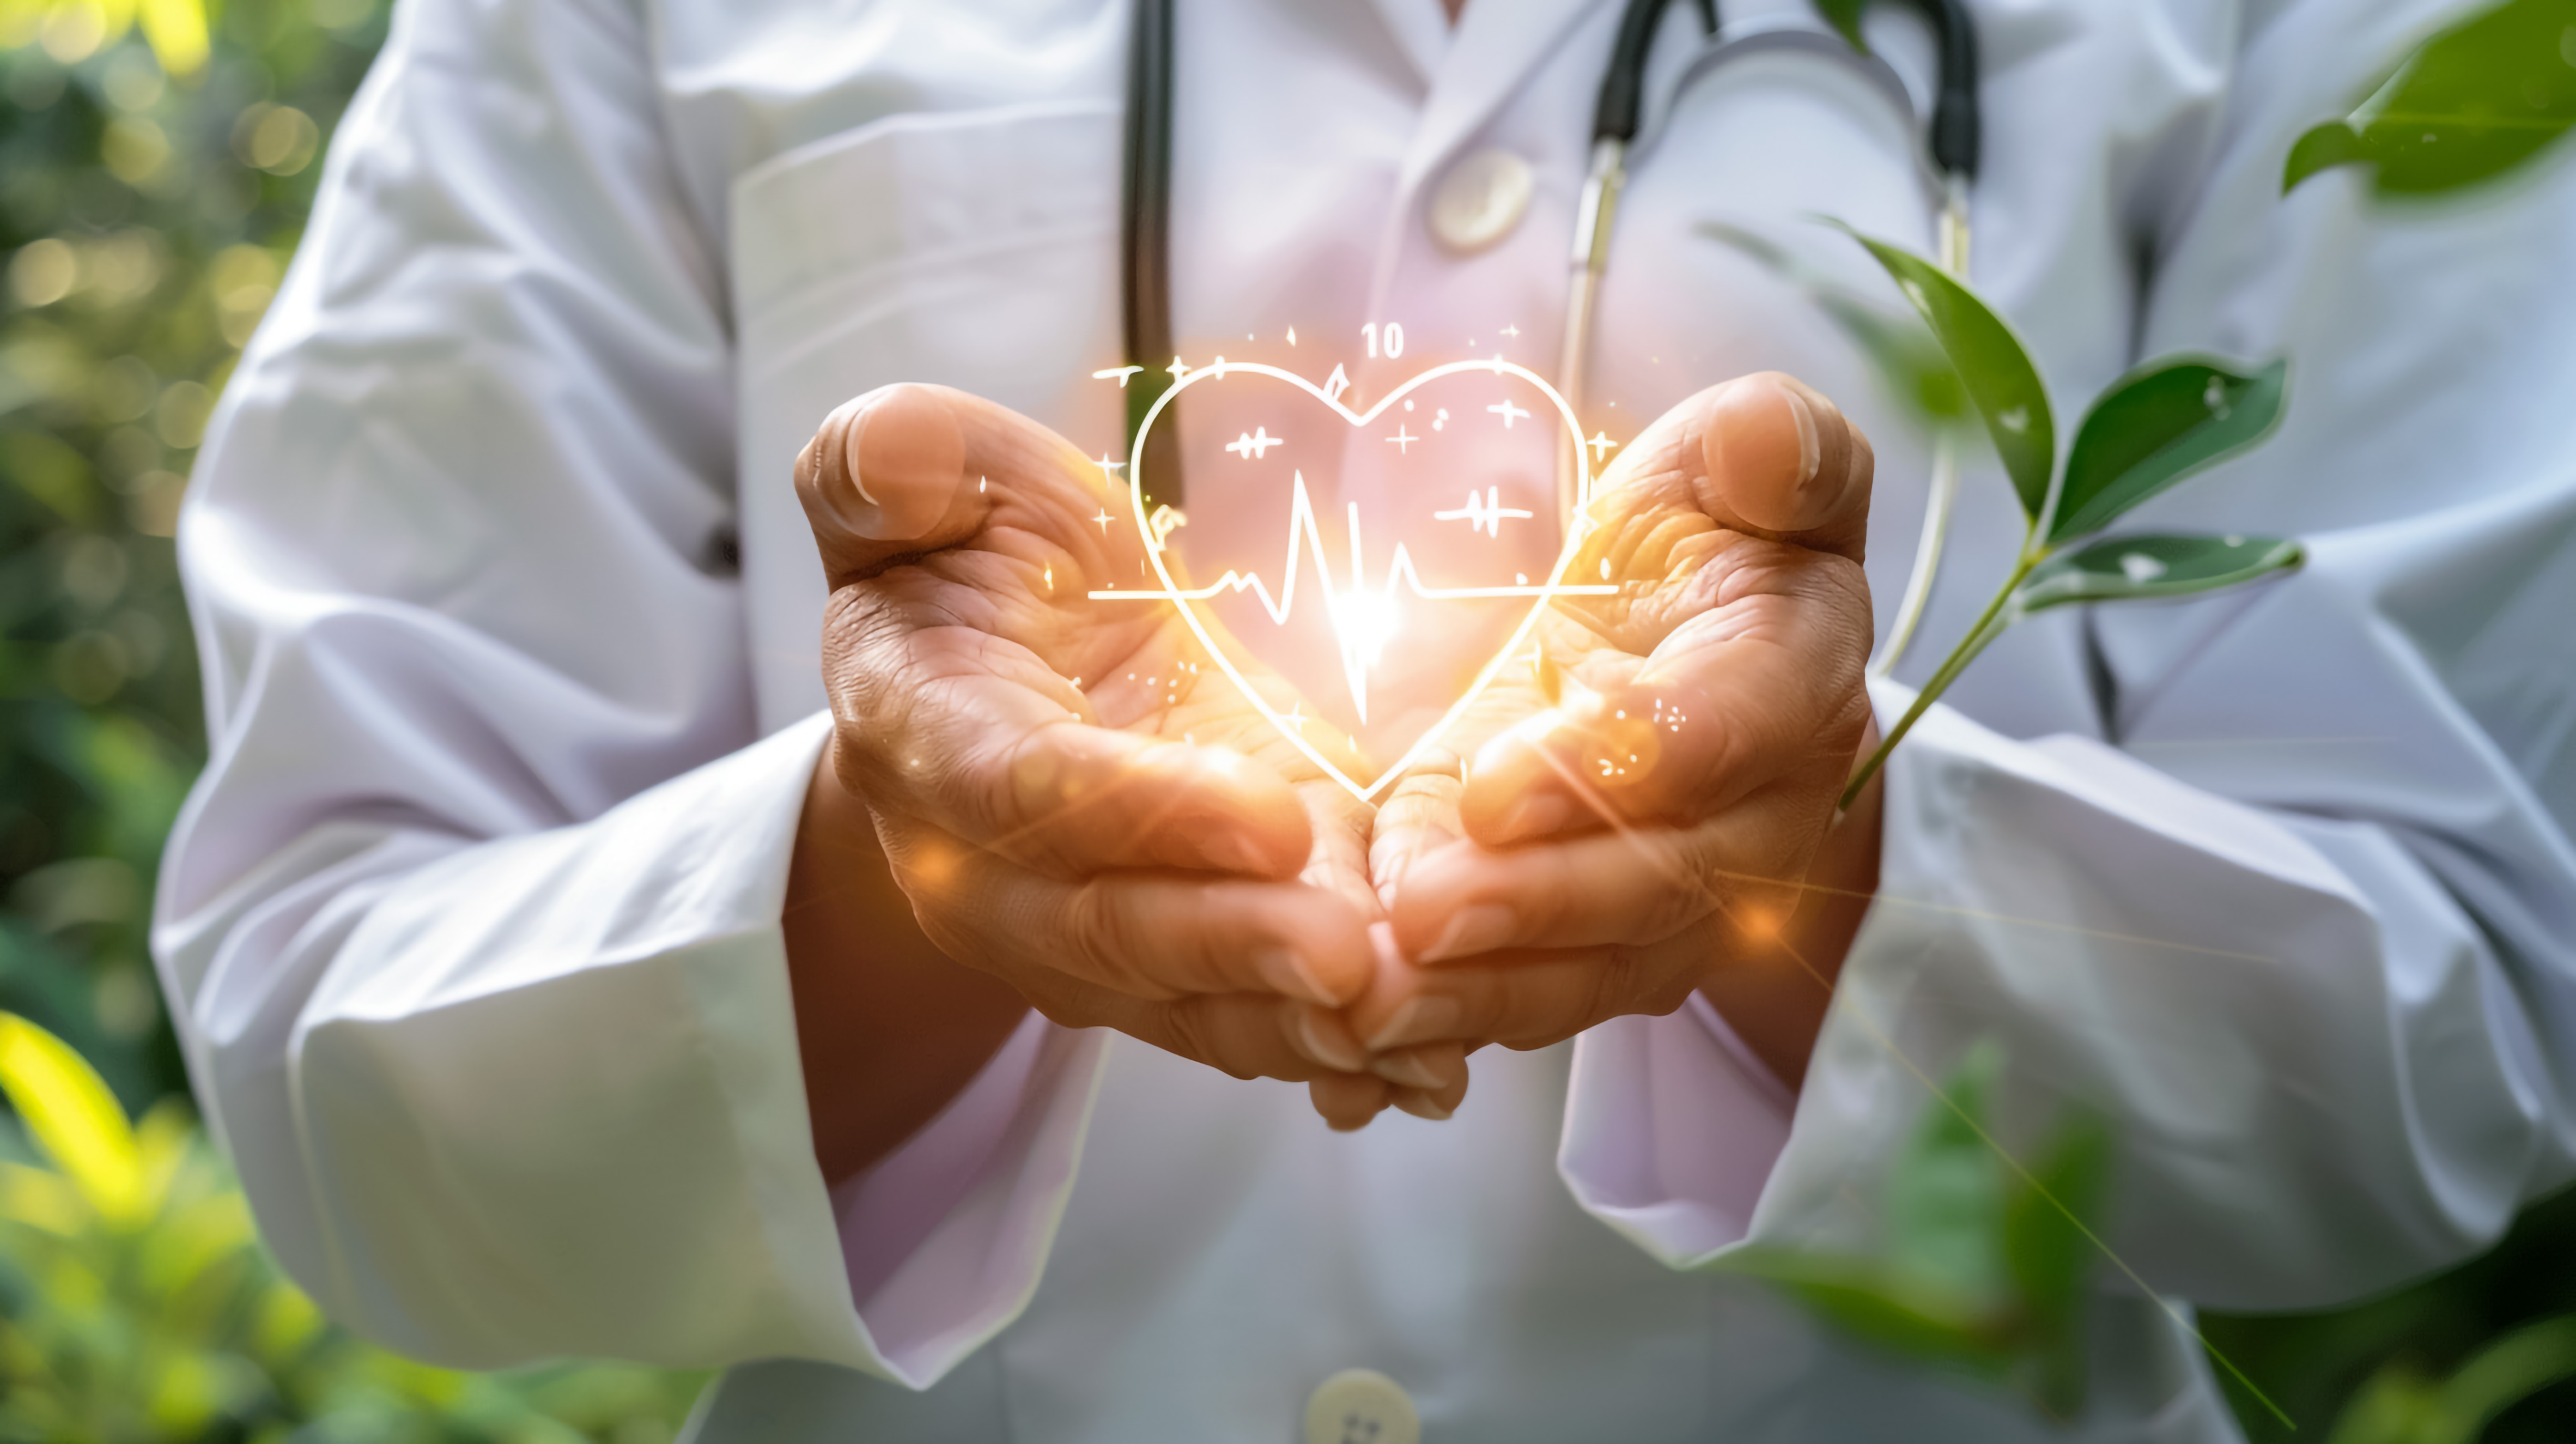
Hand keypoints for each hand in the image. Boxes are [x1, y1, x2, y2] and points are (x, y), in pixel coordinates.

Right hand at [788, 385, 1460, 1174]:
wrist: (1007, 650)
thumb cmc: (971, 551)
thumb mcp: (927, 473)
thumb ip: (886, 460)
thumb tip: (887, 461)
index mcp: (924, 733)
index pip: (1021, 788)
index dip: (1139, 810)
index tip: (1270, 817)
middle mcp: (982, 867)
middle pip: (1105, 927)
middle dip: (1232, 947)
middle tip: (1352, 961)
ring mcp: (1075, 929)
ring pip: (1180, 997)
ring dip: (1291, 1021)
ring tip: (1404, 1027)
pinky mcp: (1171, 953)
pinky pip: (1237, 1018)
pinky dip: (1324, 1050)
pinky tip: (1418, 1070)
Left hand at [1353, 373, 1884, 1084]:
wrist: (1690, 646)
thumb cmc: (1714, 539)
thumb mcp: (1746, 459)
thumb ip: (1777, 444)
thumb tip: (1771, 444)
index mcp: (1799, 670)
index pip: (1735, 723)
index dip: (1629, 757)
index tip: (1502, 779)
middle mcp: (1768, 809)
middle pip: (1667, 876)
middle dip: (1541, 900)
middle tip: (1422, 913)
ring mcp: (1699, 899)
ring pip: (1603, 963)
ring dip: (1490, 987)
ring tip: (1381, 997)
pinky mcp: (1620, 951)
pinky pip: (1548, 999)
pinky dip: (1463, 1021)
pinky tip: (1372, 1039)